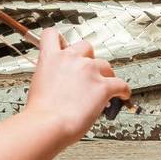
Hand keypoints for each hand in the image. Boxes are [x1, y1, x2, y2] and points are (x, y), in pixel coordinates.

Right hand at [23, 28, 130, 142]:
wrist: (48, 124)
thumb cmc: (40, 113)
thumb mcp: (37, 85)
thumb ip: (49, 75)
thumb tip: (57, 82)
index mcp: (51, 58)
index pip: (53, 35)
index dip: (60, 40)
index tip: (65, 47)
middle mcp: (71, 58)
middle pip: (86, 46)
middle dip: (88, 59)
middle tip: (86, 74)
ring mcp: (89, 70)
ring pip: (105, 64)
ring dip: (105, 74)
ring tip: (104, 87)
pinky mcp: (103, 86)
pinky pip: (121, 84)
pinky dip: (123, 90)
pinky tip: (122, 95)